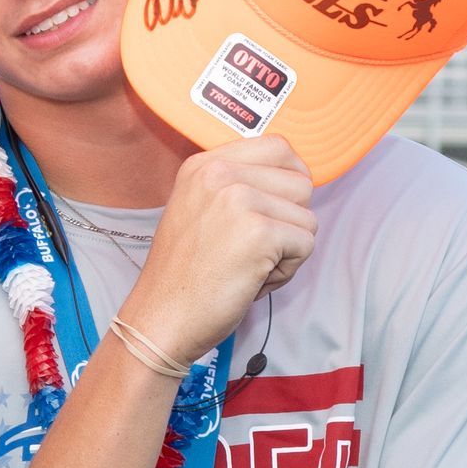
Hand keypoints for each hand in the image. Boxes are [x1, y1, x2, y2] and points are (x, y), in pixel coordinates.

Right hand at [124, 135, 315, 366]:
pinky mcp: (259, 233)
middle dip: (289, 222)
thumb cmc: (184, 277)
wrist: (159, 320)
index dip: (290, 182)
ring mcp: (239, 200)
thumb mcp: (199, 211)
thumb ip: (237, 188)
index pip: (279, 148)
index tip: (275, 211)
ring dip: (288, 250)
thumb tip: (296, 179)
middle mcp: (219, 173)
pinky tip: (252, 281)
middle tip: (253, 250)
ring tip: (249, 267)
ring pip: (307, 217)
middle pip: (301, 184)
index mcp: (204, 165)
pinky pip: (305, 245)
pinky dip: (286, 271)